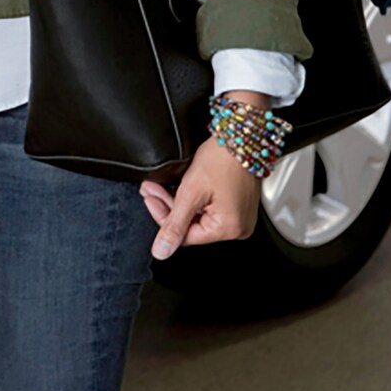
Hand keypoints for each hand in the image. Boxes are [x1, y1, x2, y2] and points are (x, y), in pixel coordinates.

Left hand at [140, 138, 262, 257]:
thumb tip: (161, 251)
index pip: (185, 236)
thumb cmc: (223, 160)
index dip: (163, 217)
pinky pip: (209, 209)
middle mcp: (238, 228)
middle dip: (167, 205)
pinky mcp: (237, 206)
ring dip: (177, 200)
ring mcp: (239, 217)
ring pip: (197, 216)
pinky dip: (192, 198)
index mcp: (229, 229)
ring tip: (161, 185)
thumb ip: (174, 224)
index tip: (150, 199)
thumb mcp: (191, 192)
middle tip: (151, 189)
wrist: (241, 138)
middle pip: (191, 226)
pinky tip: (180, 186)